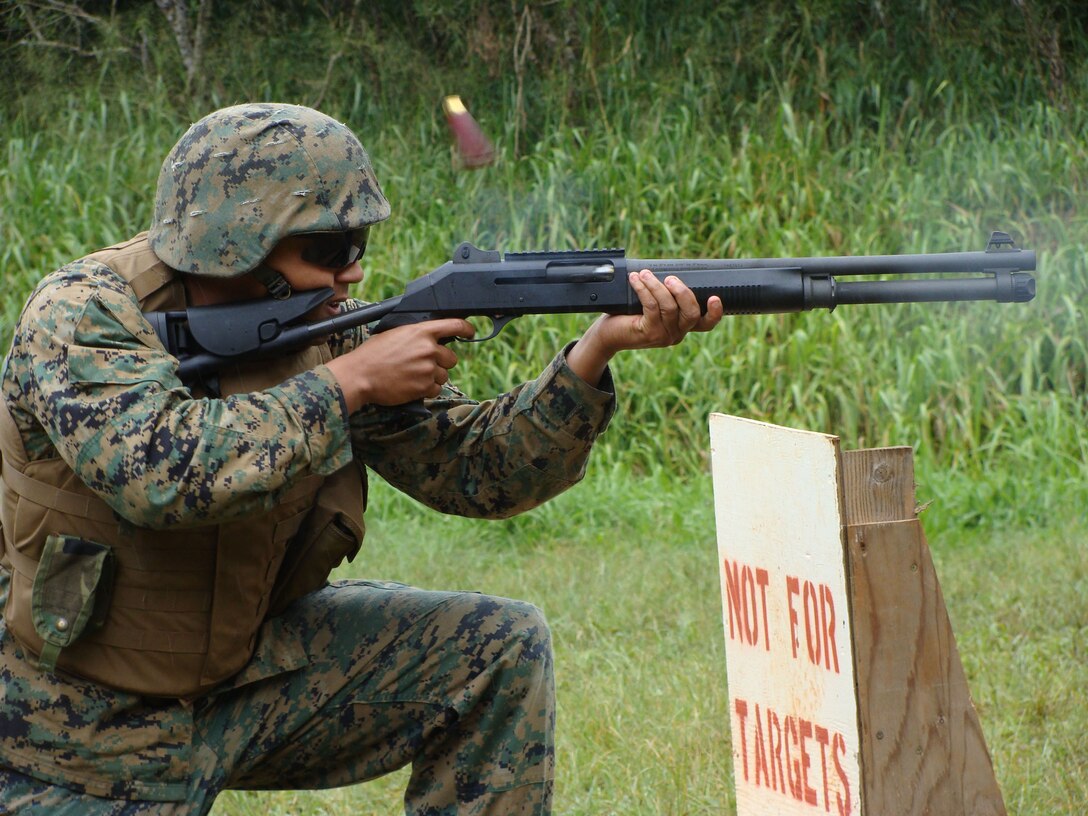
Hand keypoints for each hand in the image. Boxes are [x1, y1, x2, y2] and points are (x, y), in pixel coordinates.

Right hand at [326, 318, 474, 411]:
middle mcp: (428, 348)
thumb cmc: (373, 354)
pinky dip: (426, 390)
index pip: (454, 326)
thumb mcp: (395, 334)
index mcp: (421, 331)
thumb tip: (429, 338)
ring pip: (444, 375)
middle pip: (451, 358)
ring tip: (412, 376)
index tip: (471, 332)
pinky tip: (411, 385)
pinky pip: (435, 389)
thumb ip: (416, 335)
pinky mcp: (424, 386)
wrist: (360, 374)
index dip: (466, 329)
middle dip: (441, 363)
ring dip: (432, 378)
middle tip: (422, 365)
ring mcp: (428, 368)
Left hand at [566, 270, 723, 385]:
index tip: (714, 297)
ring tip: (644, 274)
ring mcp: (663, 336)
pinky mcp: (648, 333)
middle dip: (682, 291)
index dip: (715, 312)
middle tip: (669, 278)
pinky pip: (651, 307)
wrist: (608, 334)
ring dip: (656, 285)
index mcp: (682, 327)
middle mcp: (676, 334)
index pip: (705, 324)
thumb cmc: (630, 316)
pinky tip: (635, 280)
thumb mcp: (652, 306)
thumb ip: (665, 296)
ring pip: (668, 307)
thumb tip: (670, 271)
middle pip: (691, 313)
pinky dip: (644, 289)